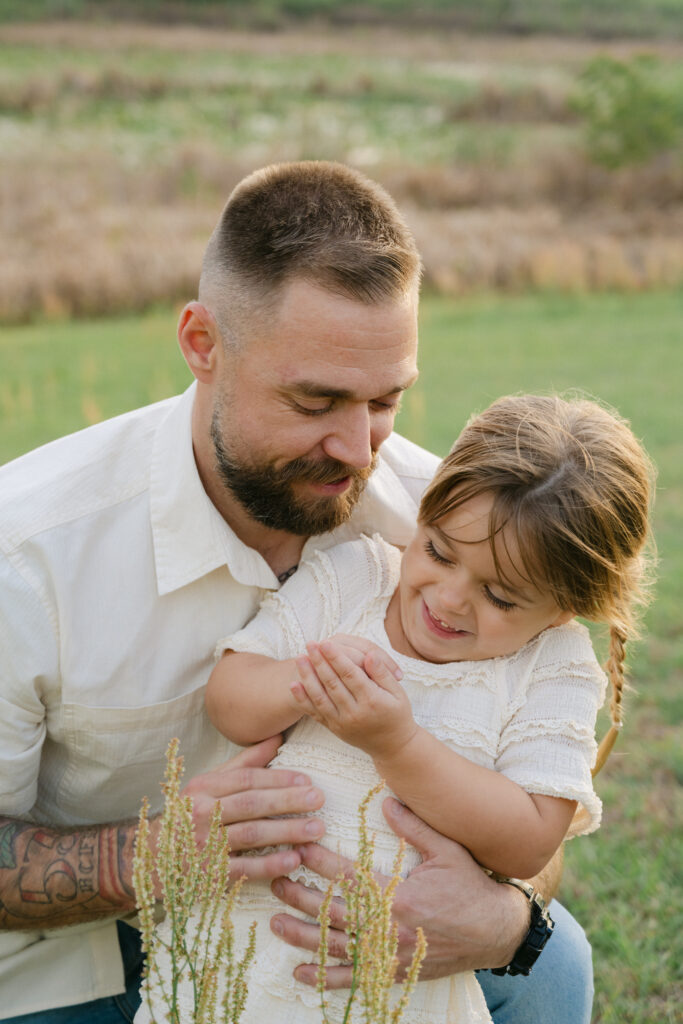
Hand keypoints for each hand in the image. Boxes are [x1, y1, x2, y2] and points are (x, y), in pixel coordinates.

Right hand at [180, 736, 325, 881]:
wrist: (151, 858)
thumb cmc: (190, 814)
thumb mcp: (209, 784)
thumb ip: (244, 763)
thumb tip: (278, 737)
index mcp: (204, 787)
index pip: (246, 779)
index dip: (278, 778)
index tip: (307, 780)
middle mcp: (202, 813)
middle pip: (251, 804)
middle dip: (288, 801)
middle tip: (319, 799)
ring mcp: (204, 844)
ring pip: (250, 834)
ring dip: (286, 831)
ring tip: (316, 828)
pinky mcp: (208, 874)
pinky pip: (243, 868)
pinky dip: (269, 864)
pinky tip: (293, 860)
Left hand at [269, 797, 529, 987]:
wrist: (495, 931)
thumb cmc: (470, 886)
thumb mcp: (447, 849)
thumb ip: (414, 826)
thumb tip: (386, 800)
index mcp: (400, 895)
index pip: (350, 876)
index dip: (321, 860)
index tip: (299, 846)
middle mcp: (389, 928)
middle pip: (334, 913)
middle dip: (301, 896)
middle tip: (274, 880)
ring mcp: (389, 954)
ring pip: (336, 947)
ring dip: (303, 935)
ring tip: (276, 921)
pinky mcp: (392, 970)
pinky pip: (353, 978)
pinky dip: (325, 978)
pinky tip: (300, 972)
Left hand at [292, 640, 416, 758]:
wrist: (392, 746)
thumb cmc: (397, 714)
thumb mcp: (398, 693)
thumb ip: (382, 673)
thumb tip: (370, 655)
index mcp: (372, 701)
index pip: (351, 675)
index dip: (336, 658)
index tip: (326, 643)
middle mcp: (355, 713)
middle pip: (332, 684)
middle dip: (319, 662)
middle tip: (310, 644)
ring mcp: (342, 722)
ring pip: (320, 697)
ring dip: (308, 677)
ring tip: (300, 659)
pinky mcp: (333, 728)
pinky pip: (315, 713)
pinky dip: (303, 699)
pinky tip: (294, 684)